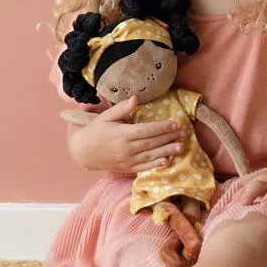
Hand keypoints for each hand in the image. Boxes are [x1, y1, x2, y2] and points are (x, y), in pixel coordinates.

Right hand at [68, 95, 187, 173]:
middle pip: (152, 143)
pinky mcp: (126, 168)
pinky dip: (155, 165)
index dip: (161, 127)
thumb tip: (135, 98)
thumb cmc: (95, 130)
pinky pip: (143, 167)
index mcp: (121, 134)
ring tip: (181, 147)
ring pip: (150, 156)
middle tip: (184, 133)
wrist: (82, 152)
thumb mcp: (105, 117)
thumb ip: (121, 108)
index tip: (174, 123)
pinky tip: (166, 161)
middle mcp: (126, 148)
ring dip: (167, 151)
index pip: (146, 130)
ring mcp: (126, 160)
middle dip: (169, 138)